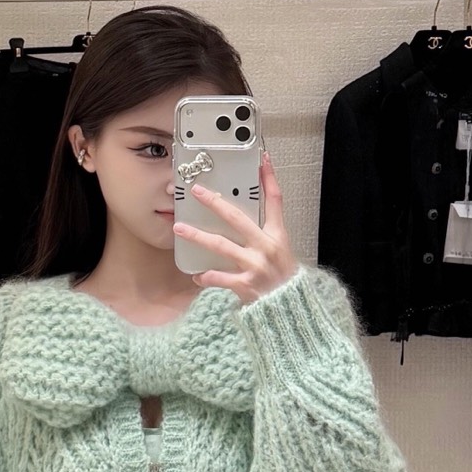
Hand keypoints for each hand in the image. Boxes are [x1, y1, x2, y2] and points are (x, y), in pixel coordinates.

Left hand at [170, 147, 300, 306]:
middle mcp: (266, 247)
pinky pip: (219, 278)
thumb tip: (242, 225)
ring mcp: (255, 265)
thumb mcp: (282, 254)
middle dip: (214, 203)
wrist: (292, 312)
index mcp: (277, 237)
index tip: (263, 159)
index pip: (275, 201)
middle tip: (197, 191)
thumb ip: (264, 238)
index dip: (269, 179)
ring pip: (220, 245)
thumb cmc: (284, 282)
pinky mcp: (245, 285)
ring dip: (197, 236)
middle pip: (237, 218)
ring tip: (179, 228)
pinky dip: (206, 277)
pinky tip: (196, 276)